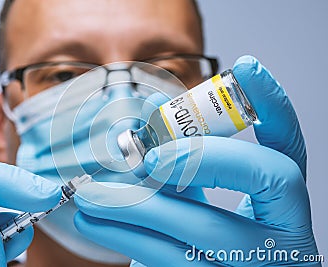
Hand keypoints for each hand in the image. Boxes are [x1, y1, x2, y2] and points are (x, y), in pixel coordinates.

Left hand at [73, 56, 319, 265]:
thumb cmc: (203, 232)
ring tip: (90, 190)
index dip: (274, 104)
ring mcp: (253, 265)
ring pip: (201, 228)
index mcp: (285, 204)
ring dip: (136, 202)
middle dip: (196, 156)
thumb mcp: (201, 194)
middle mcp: (282, 235)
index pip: (290, 146)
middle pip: (256, 178)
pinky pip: (168, 260)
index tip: (246, 68)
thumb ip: (185, 157)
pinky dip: (125, 235)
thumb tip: (155, 107)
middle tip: (143, 156)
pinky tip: (94, 220)